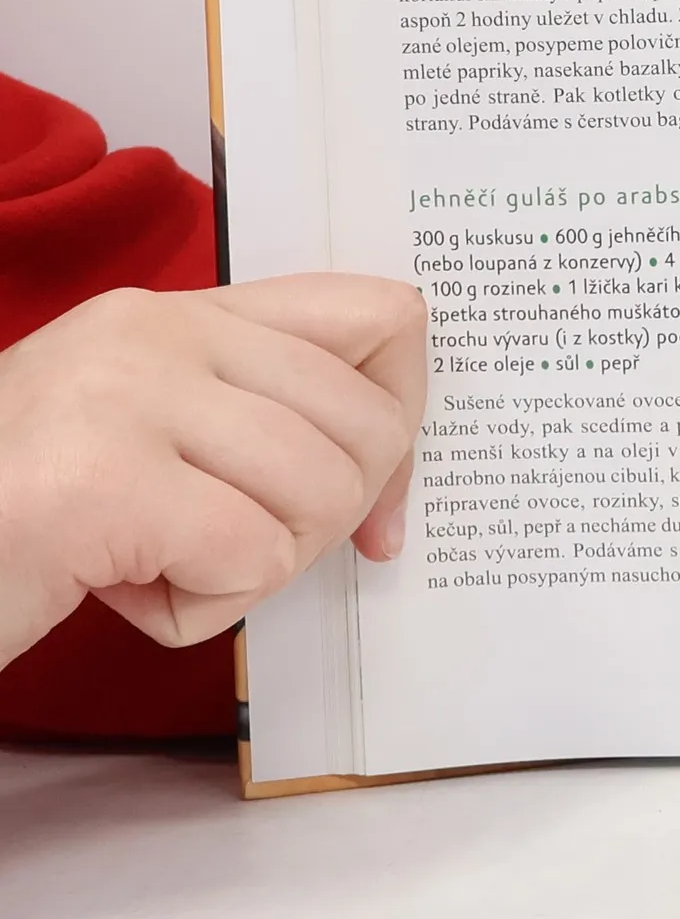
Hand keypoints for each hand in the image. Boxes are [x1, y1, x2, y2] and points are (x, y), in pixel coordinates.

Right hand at [0, 276, 426, 666]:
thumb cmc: (23, 523)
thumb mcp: (147, 438)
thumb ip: (252, 422)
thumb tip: (388, 479)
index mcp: (178, 311)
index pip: (378, 311)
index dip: (404, 414)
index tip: (376, 499)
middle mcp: (155, 331)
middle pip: (368, 424)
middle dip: (330, 519)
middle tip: (234, 549)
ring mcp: (124, 396)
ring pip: (321, 494)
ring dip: (260, 568)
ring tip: (164, 564)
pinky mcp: (98, 481)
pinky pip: (253, 559)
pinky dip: (209, 607)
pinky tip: (129, 594)